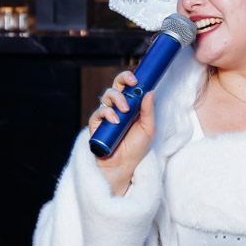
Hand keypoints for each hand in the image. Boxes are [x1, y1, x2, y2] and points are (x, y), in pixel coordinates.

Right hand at [89, 71, 155, 196]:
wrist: (123, 166)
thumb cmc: (136, 148)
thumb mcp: (148, 129)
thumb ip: (148, 111)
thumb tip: (150, 91)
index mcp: (131, 106)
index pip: (129, 86)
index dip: (131, 78)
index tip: (138, 79)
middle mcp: (117, 108)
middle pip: (116, 86)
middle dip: (123, 80)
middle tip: (132, 84)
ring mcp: (106, 115)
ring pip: (106, 96)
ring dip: (117, 99)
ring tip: (125, 111)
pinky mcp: (96, 125)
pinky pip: (98, 112)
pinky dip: (106, 113)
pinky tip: (115, 121)